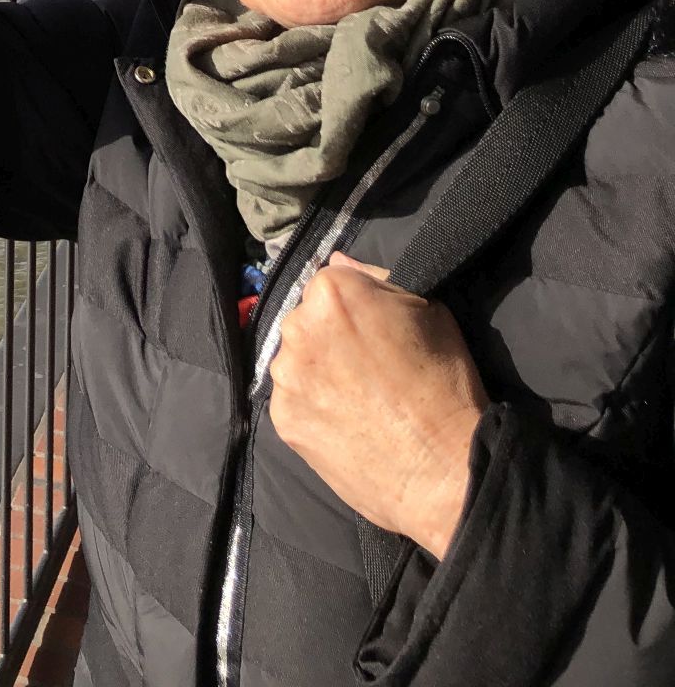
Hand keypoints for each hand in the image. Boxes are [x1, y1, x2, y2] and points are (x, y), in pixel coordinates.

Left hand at [268, 256, 486, 560]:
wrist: (445, 469)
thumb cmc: (446, 383)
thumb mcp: (429, 310)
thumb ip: (376, 279)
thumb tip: (337, 261)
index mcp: (331, 291)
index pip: (331, 284)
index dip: (356, 310)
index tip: (377, 335)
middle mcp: (297, 326)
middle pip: (307, 321)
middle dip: (330, 338)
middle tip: (367, 369)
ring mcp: (286, 376)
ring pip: (296, 361)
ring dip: (317, 372)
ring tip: (358, 400)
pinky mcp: (283, 419)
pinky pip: (293, 401)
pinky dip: (313, 408)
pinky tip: (346, 423)